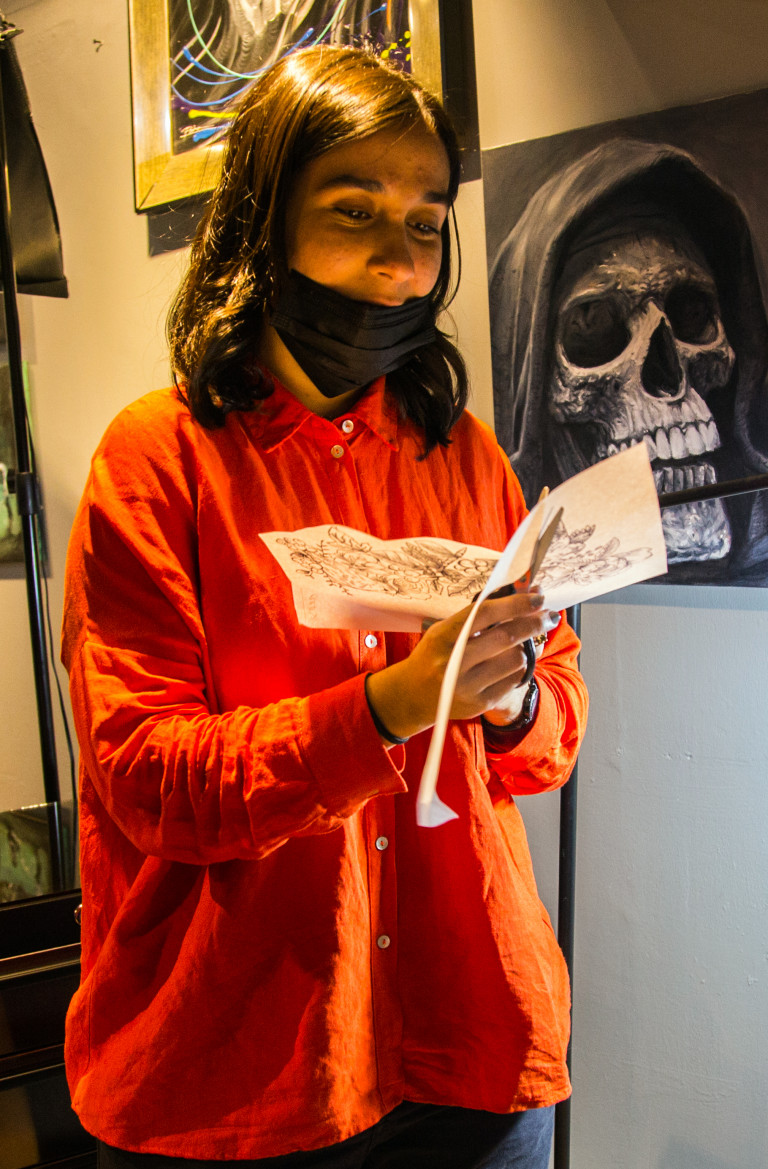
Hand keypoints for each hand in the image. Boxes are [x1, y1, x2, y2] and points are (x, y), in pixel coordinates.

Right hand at [365, 591, 560, 741]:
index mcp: (443, 637)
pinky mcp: (479, 704)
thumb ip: (477, 618)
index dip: (515, 603)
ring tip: (520, 642)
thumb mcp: (445, 631)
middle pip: (505, 637)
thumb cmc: (434, 655)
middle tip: (549, 615)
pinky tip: (511, 662)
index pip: (485, 614)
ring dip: (524, 647)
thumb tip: (521, 598)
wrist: (412, 696)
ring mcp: (467, 686)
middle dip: (533, 623)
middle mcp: (453, 662)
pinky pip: (513, 680)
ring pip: (515, 659)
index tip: (537, 597)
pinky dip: (518, 667)